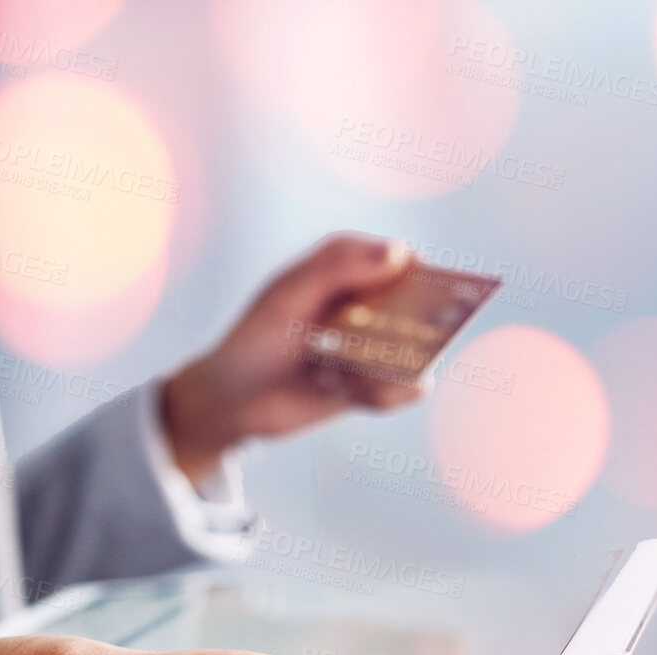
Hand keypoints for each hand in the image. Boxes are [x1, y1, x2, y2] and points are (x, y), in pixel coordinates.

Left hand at [162, 232, 424, 482]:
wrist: (234, 400)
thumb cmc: (256, 338)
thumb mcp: (288, 297)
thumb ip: (338, 268)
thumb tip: (398, 253)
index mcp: (351, 268)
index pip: (401, 259)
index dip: (415, 273)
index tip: (405, 294)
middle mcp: (372, 303)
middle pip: (422, 305)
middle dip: (415, 327)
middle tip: (380, 342)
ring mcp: (377, 345)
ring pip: (419, 352)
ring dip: (384, 368)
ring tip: (333, 374)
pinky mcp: (376, 384)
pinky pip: (403, 391)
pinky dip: (378, 395)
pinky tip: (336, 390)